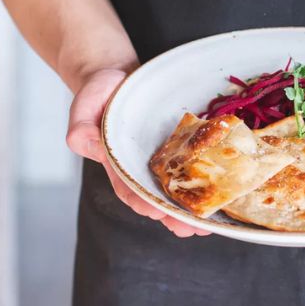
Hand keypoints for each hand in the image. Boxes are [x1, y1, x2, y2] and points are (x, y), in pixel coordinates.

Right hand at [65, 68, 210, 237]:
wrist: (119, 77)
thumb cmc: (100, 94)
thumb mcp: (85, 107)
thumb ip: (81, 128)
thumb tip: (82, 141)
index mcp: (118, 164)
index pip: (129, 189)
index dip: (142, 201)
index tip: (155, 211)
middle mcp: (142, 167)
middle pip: (158, 198)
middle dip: (174, 216)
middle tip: (191, 228)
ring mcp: (163, 159)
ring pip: (178, 189)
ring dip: (193, 208)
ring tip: (209, 224)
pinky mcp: (181, 146)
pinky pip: (195, 165)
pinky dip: (209, 180)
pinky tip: (224, 193)